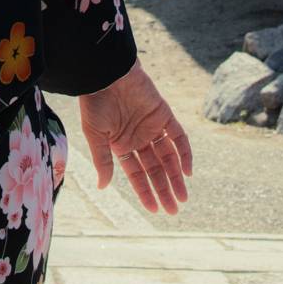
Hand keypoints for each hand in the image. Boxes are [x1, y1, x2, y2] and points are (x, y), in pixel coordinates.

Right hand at [79, 58, 192, 214]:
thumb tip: (103, 187)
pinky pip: (178, 136)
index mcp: (120, 145)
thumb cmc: (95, 103)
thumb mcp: (95, 135)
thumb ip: (103, 160)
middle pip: (155, 168)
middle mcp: (138, 138)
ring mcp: (152, 127)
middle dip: (163, 189)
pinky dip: (184, 153)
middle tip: (173, 210)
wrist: (106, 73)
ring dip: (176, 176)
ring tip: (182, 197)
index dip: (145, 191)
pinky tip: (187, 171)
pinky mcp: (163, 114)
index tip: (154, 210)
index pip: (136, 173)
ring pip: (168, 156)